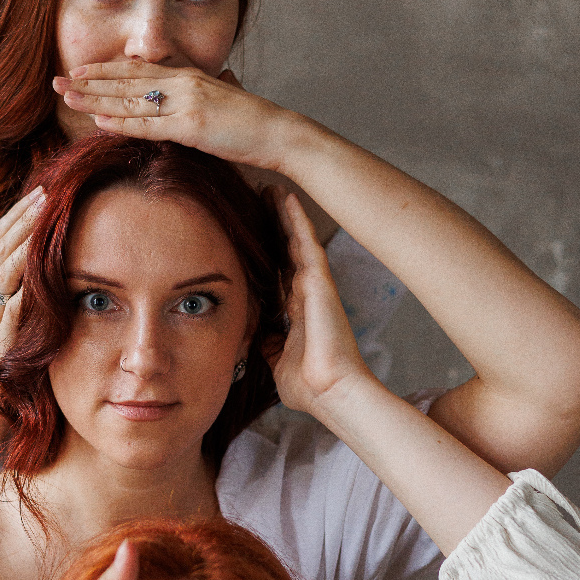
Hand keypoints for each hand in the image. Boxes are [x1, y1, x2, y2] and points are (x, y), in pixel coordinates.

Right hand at [0, 186, 44, 399]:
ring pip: (3, 271)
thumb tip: (50, 242)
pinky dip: (24, 289)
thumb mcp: (17, 300)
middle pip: (0, 245)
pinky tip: (39, 272)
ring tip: (44, 224)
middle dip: (24, 218)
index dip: (19, 211)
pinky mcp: (0, 336)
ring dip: (23, 245)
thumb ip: (26, 275)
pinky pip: (11, 308)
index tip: (43, 191)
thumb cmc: (15, 339)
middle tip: (48, 196)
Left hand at [53, 60, 288, 168]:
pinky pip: (149, 124)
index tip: (79, 71)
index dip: (105, 69)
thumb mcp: (225, 98)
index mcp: (188, 76)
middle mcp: (183, 83)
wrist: (279, 132)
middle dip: (89, 81)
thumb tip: (217, 77)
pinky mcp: (191, 126)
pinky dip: (122, 122)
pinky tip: (99, 120)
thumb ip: (211, 88)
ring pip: (131, 99)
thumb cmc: (253, 122)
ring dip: (95, 98)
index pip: (138, 69)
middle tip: (57, 81)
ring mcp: (186, 103)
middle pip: (127, 80)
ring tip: (67, 98)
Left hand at [267, 194, 371, 416]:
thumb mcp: (277, 363)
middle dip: (272, 225)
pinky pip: (305, 241)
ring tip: (268, 187)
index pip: (277, 274)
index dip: (266, 253)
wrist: (328, 392)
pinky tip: (285, 195)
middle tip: (257, 197)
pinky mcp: (320, 280)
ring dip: (282, 214)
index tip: (251, 233)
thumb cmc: (308, 386)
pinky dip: (296, 218)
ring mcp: (314, 285)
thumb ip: (270, 346)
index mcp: (295, 312)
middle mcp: (306, 294)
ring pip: (295, 239)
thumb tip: (260, 339)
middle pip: (285, 250)